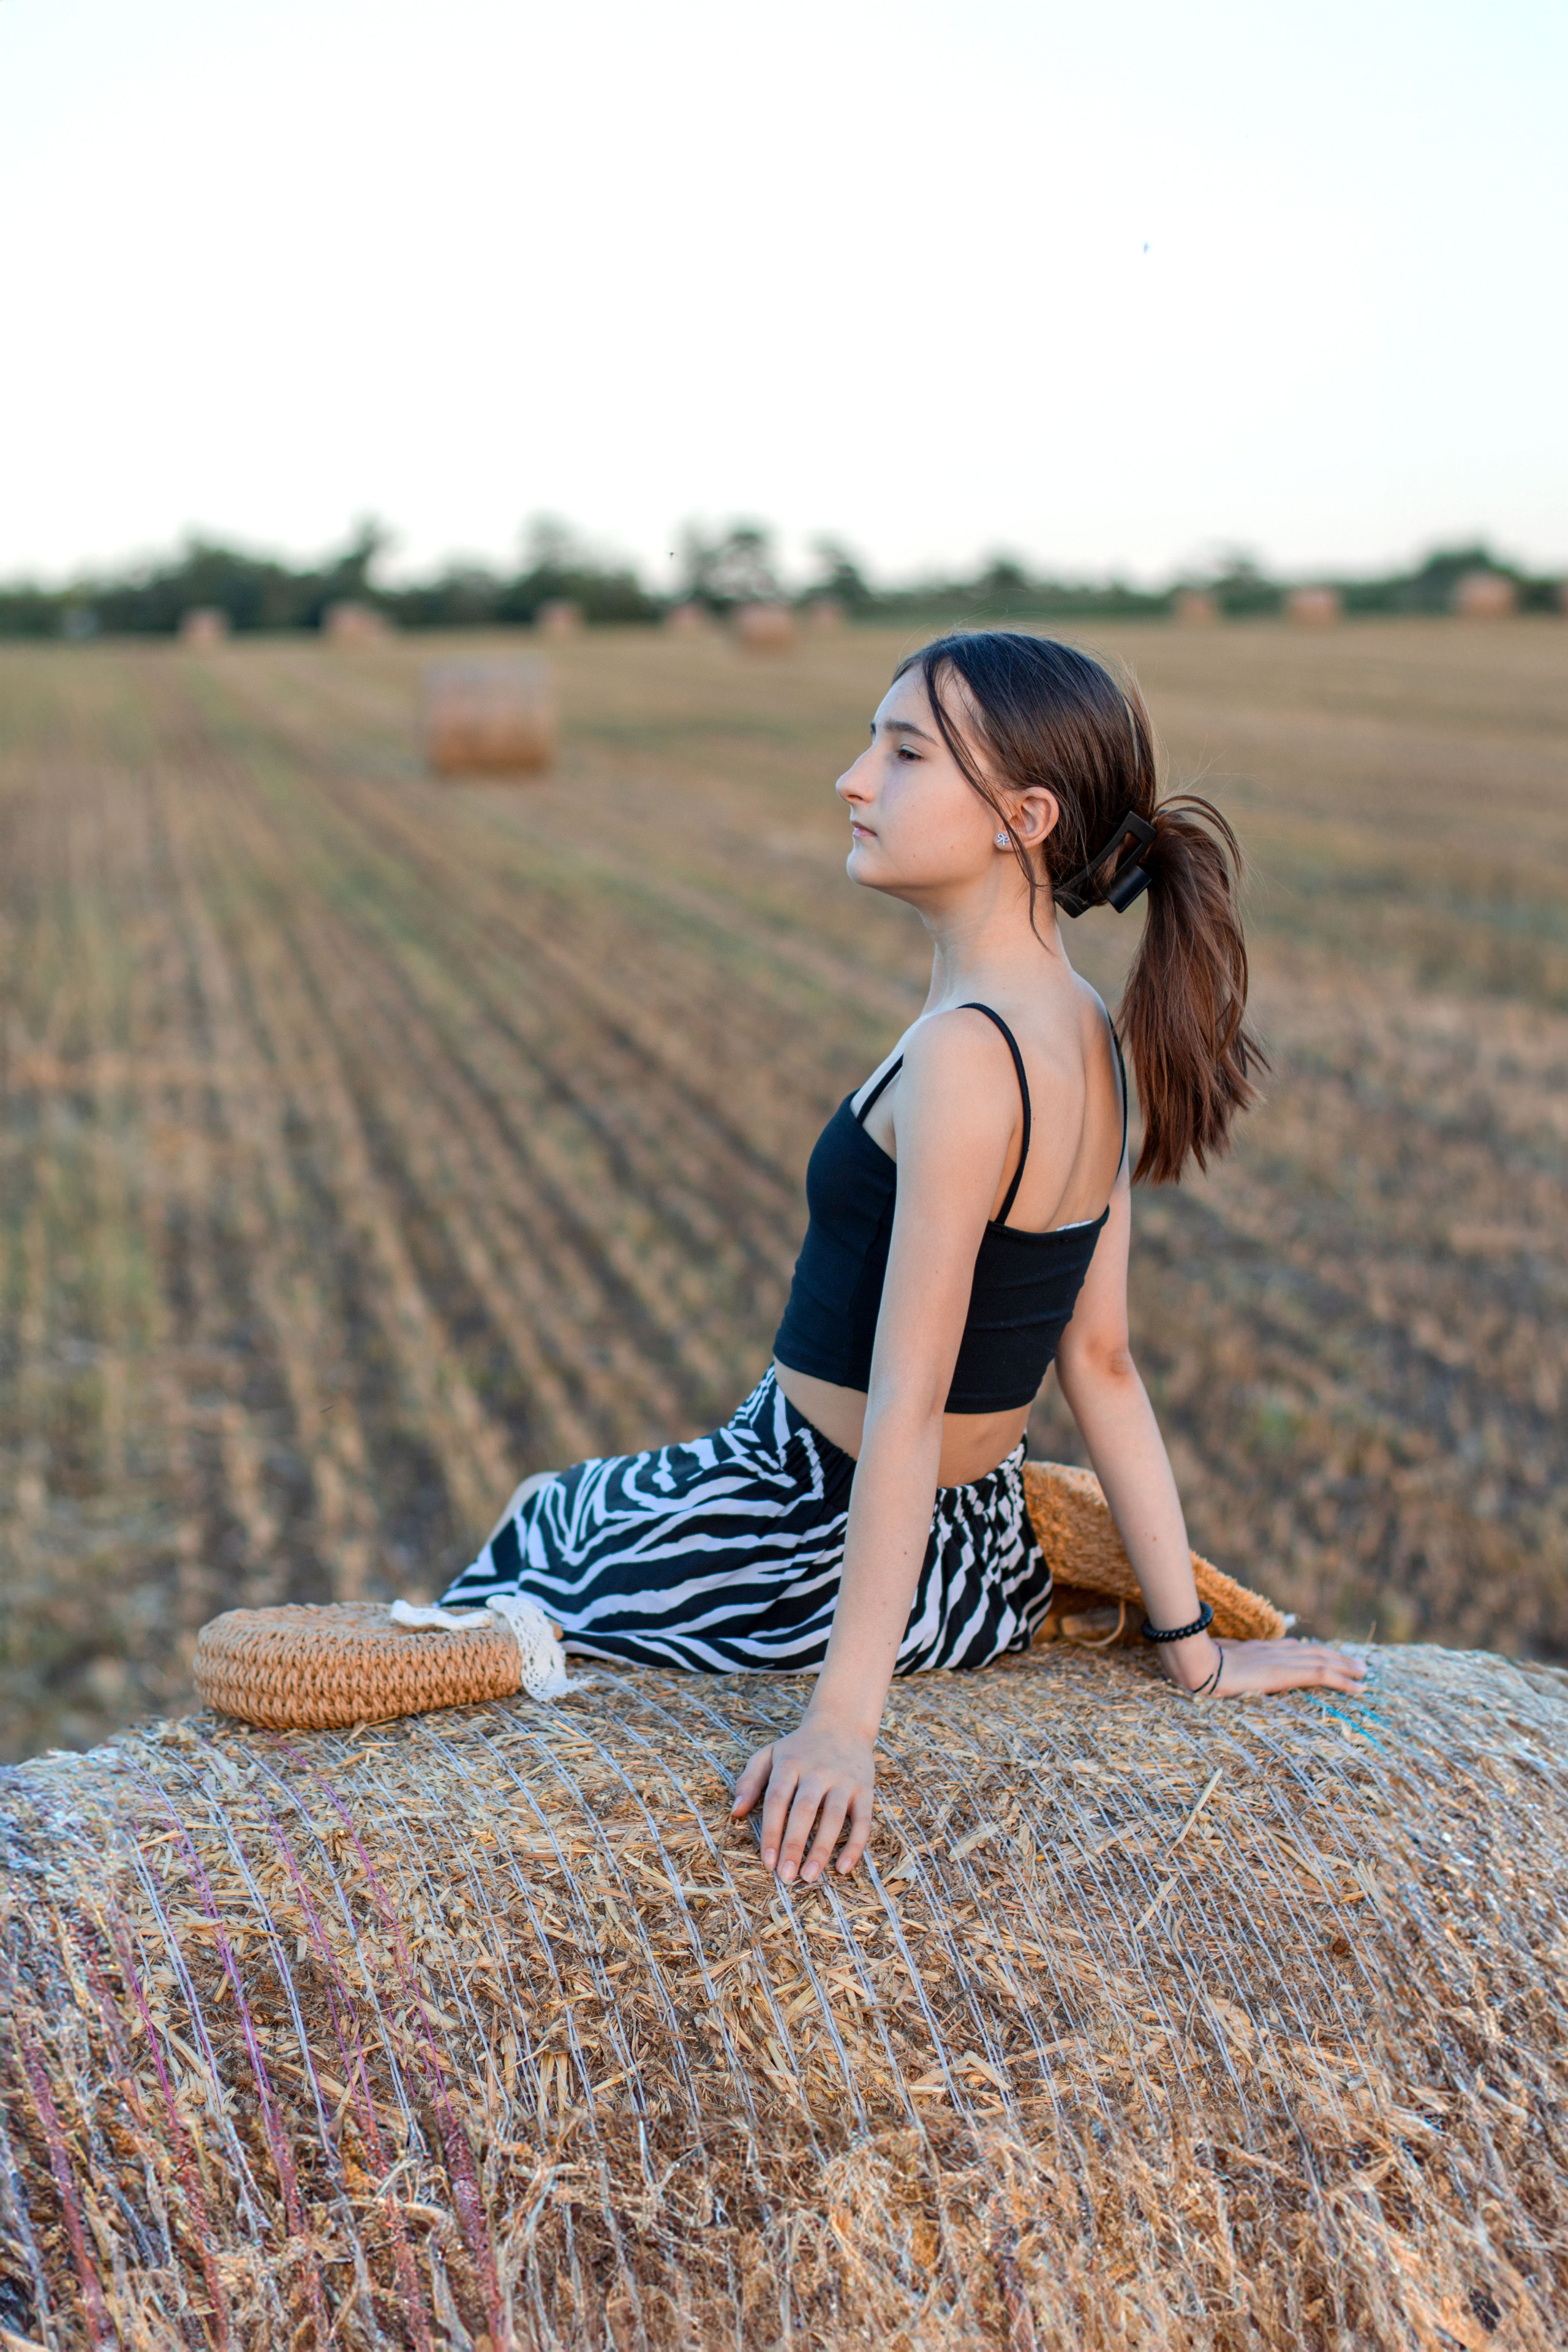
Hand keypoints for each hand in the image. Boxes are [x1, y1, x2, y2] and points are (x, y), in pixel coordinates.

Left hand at [731, 1714, 875, 1882]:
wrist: (842, 1723)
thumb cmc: (799, 1748)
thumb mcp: (769, 1755)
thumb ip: (749, 1780)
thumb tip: (735, 1812)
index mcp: (790, 1764)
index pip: (777, 1800)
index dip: (771, 1832)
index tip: (767, 1861)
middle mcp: (817, 1771)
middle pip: (803, 1810)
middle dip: (794, 1845)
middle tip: (786, 1876)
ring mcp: (843, 1780)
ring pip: (833, 1817)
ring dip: (821, 1849)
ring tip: (809, 1877)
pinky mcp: (865, 1789)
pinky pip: (862, 1820)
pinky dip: (855, 1845)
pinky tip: (843, 1868)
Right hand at [1159, 1632, 1366, 1698]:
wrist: (1195, 1663)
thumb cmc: (1196, 1666)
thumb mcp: (1212, 1664)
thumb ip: (1221, 1664)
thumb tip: (1216, 1672)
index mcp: (1255, 1650)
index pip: (1289, 1648)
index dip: (1309, 1652)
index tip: (1323, 1656)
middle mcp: (1272, 1651)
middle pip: (1312, 1651)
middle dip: (1335, 1658)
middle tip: (1356, 1665)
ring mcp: (1280, 1660)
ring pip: (1322, 1660)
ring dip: (1345, 1667)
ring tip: (1363, 1673)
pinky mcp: (1286, 1672)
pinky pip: (1322, 1674)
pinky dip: (1343, 1680)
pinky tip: (1358, 1687)